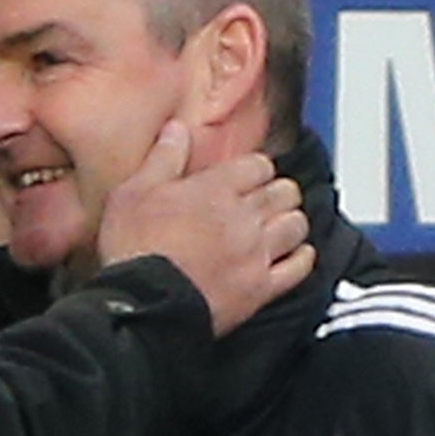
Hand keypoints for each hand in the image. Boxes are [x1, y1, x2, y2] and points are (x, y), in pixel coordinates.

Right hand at [95, 123, 313, 336]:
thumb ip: (162, 158)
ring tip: (279, 225)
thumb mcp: (133, 194)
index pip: (258, 165)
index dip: (255, 169)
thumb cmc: (134, 250)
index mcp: (215, 188)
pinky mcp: (261, 288)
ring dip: (290, 222)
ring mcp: (256, 253)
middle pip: (284, 191)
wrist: (142, 306)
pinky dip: (301, 258)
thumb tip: (177, 128)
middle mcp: (243, 216)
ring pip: (296, 225)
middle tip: (267, 199)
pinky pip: (299, 267)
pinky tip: (294, 255)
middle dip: (278, 192)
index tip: (248, 176)